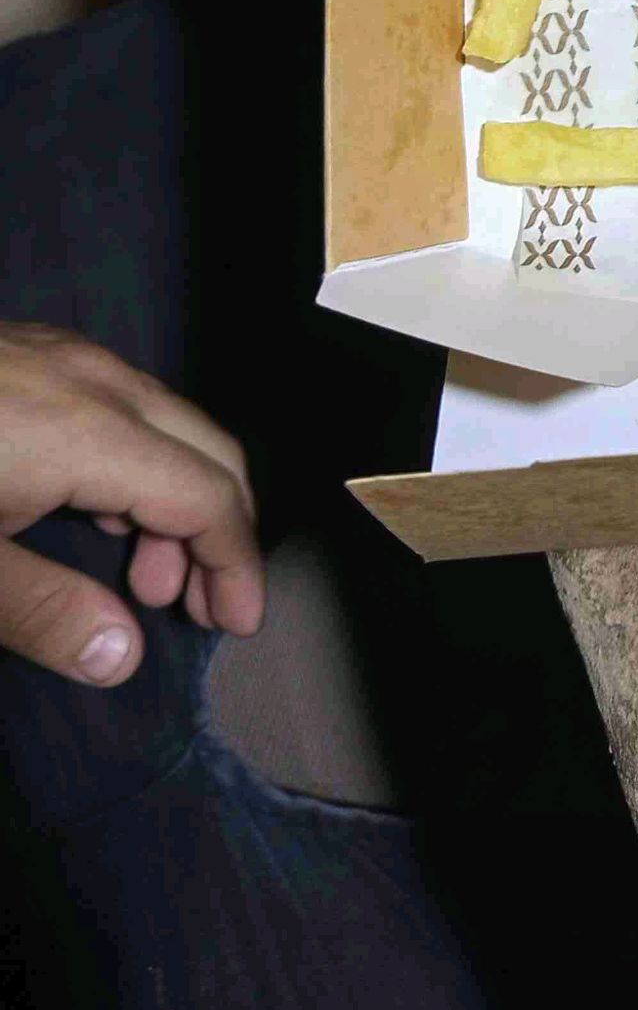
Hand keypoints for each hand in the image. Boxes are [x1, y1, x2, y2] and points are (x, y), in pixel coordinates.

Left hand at [0, 324, 264, 686]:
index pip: (206, 492)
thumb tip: (122, 656)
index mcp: (90, 430)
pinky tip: (95, 515)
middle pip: (207, 446)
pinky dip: (138, 465)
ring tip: (144, 579)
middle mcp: (96, 379)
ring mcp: (64, 356)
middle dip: (222, 529)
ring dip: (177, 498)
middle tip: (205, 611)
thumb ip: (39, 611)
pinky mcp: (30, 353)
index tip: (236, 626)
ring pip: (166, 423)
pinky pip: (122, 406)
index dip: (235, 561)